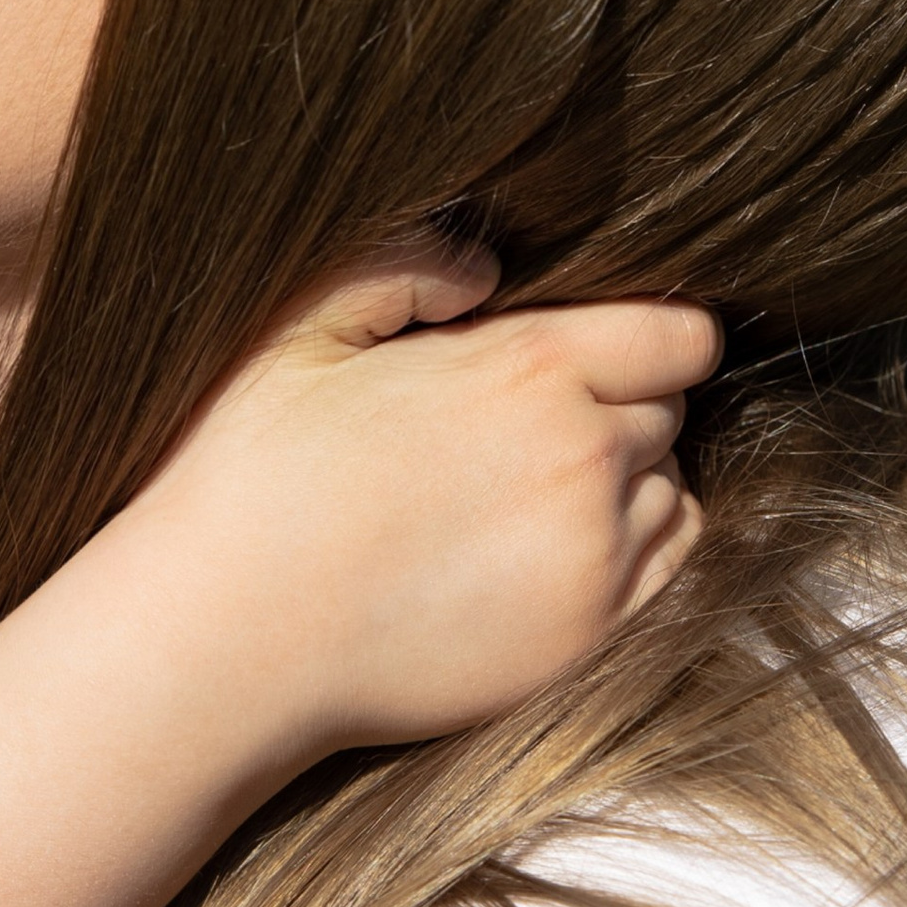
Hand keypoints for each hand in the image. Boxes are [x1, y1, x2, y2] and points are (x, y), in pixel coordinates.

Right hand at [119, 255, 719, 758]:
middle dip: (620, 404)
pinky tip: (551, 546)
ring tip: (537, 489)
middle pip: (668, 411)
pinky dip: (630, 546)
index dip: (652, 337)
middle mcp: (582, 460)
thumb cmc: (254, 476)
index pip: (677, 338)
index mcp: (529, 370)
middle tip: (536, 422)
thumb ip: (405, 271)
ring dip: (629, 479)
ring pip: (671, 490)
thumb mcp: (306, 330)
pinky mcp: (582, 636)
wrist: (229, 636)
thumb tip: (481, 270)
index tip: (610, 351)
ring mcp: (591, 556)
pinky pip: (661, 568)